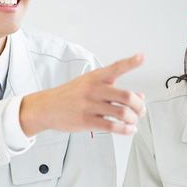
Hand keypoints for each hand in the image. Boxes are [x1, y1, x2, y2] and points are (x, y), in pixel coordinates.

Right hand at [20, 53, 145, 135]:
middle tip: (141, 110)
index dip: (130, 62)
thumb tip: (139, 97)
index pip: (115, 68)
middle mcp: (93, 89)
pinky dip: (125, 130)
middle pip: (126, 96)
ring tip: (133, 121)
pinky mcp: (86, 121)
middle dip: (138, 106)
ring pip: (121, 113)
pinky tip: (128, 129)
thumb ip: (114, 90)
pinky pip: (112, 126)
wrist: (46, 107)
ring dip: (133, 119)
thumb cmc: (71, 95)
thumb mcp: (90, 86)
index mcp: (95, 77)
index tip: (141, 57)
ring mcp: (89, 105)